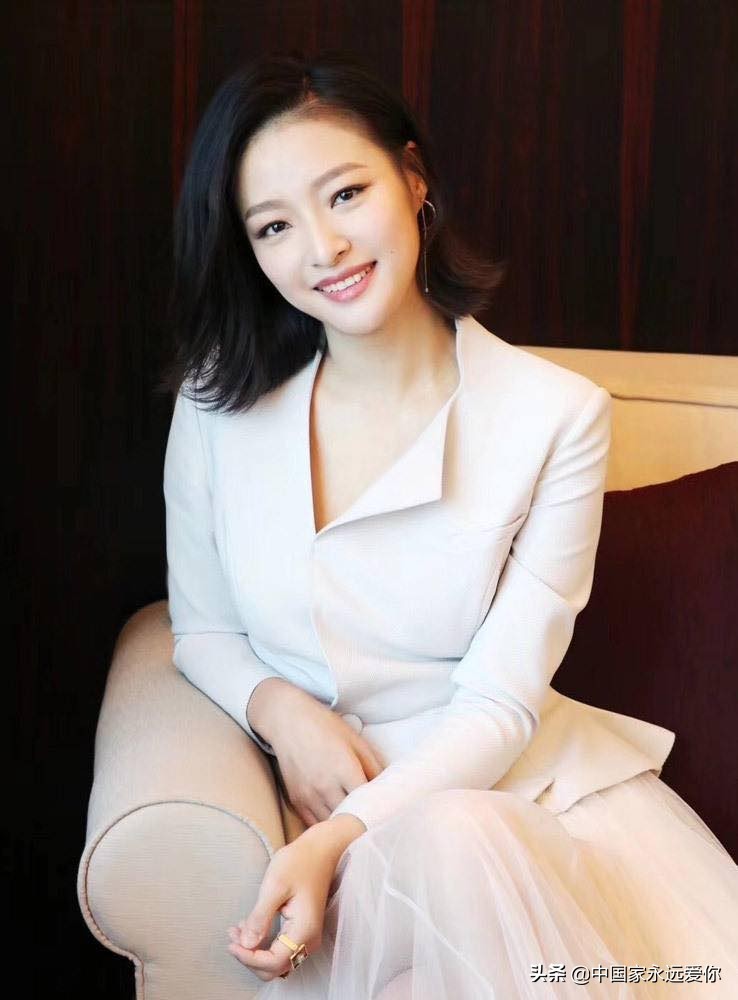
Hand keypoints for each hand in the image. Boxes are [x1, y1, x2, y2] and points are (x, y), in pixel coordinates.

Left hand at [226, 822, 346, 981]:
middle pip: (274, 968)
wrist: (320, 849)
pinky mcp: (302, 930)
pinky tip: (248, 927)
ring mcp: (307, 936)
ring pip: (276, 960)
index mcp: (304, 930)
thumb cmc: (299, 862)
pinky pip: (280, 948)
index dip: (248, 957)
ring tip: (236, 930)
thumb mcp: (275, 886)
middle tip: (232, 936)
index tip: (231, 941)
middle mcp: (309, 940)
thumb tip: (246, 945)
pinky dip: (262, 944)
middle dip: (250, 957)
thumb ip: (260, 917)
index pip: (273, 962)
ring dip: (254, 952)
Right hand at [259, 685, 385, 827]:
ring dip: (345, 827)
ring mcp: (308, 796)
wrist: (288, 722)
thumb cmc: (326, 727)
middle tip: (374, 821)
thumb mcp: (356, 741)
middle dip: (363, 820)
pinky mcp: (296, 801)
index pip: (367, 802)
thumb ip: (374, 766)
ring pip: (333, 826)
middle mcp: (325, 786)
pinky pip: (315, 825)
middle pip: (351, 818)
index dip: (377, 808)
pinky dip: (327, 827)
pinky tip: (336, 822)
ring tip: (356, 825)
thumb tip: (387, 789)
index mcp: (344, 768)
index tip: (385, 810)